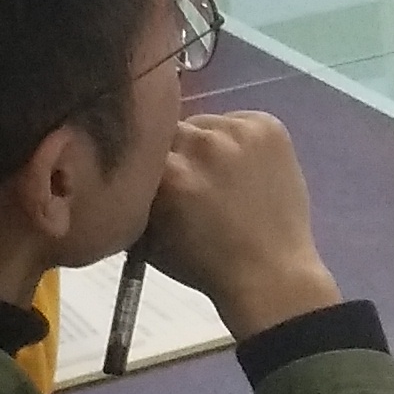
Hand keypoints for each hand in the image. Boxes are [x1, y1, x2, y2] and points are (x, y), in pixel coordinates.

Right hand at [139, 110, 339, 336]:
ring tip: (219, 174)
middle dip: (175, 149)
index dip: (144, 156)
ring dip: (206, 142)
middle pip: (173, 128)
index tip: (152, 171)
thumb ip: (133, 194)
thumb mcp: (146, 234)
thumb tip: (124, 164)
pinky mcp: (269, 127)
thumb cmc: (203, 263)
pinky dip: (237, 139)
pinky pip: (239, 120)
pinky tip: (243, 168)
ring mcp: (239, 132)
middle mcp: (201, 144)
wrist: (269, 273)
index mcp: (166, 172)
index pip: (141, 142)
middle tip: (186, 174)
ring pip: (206, 123)